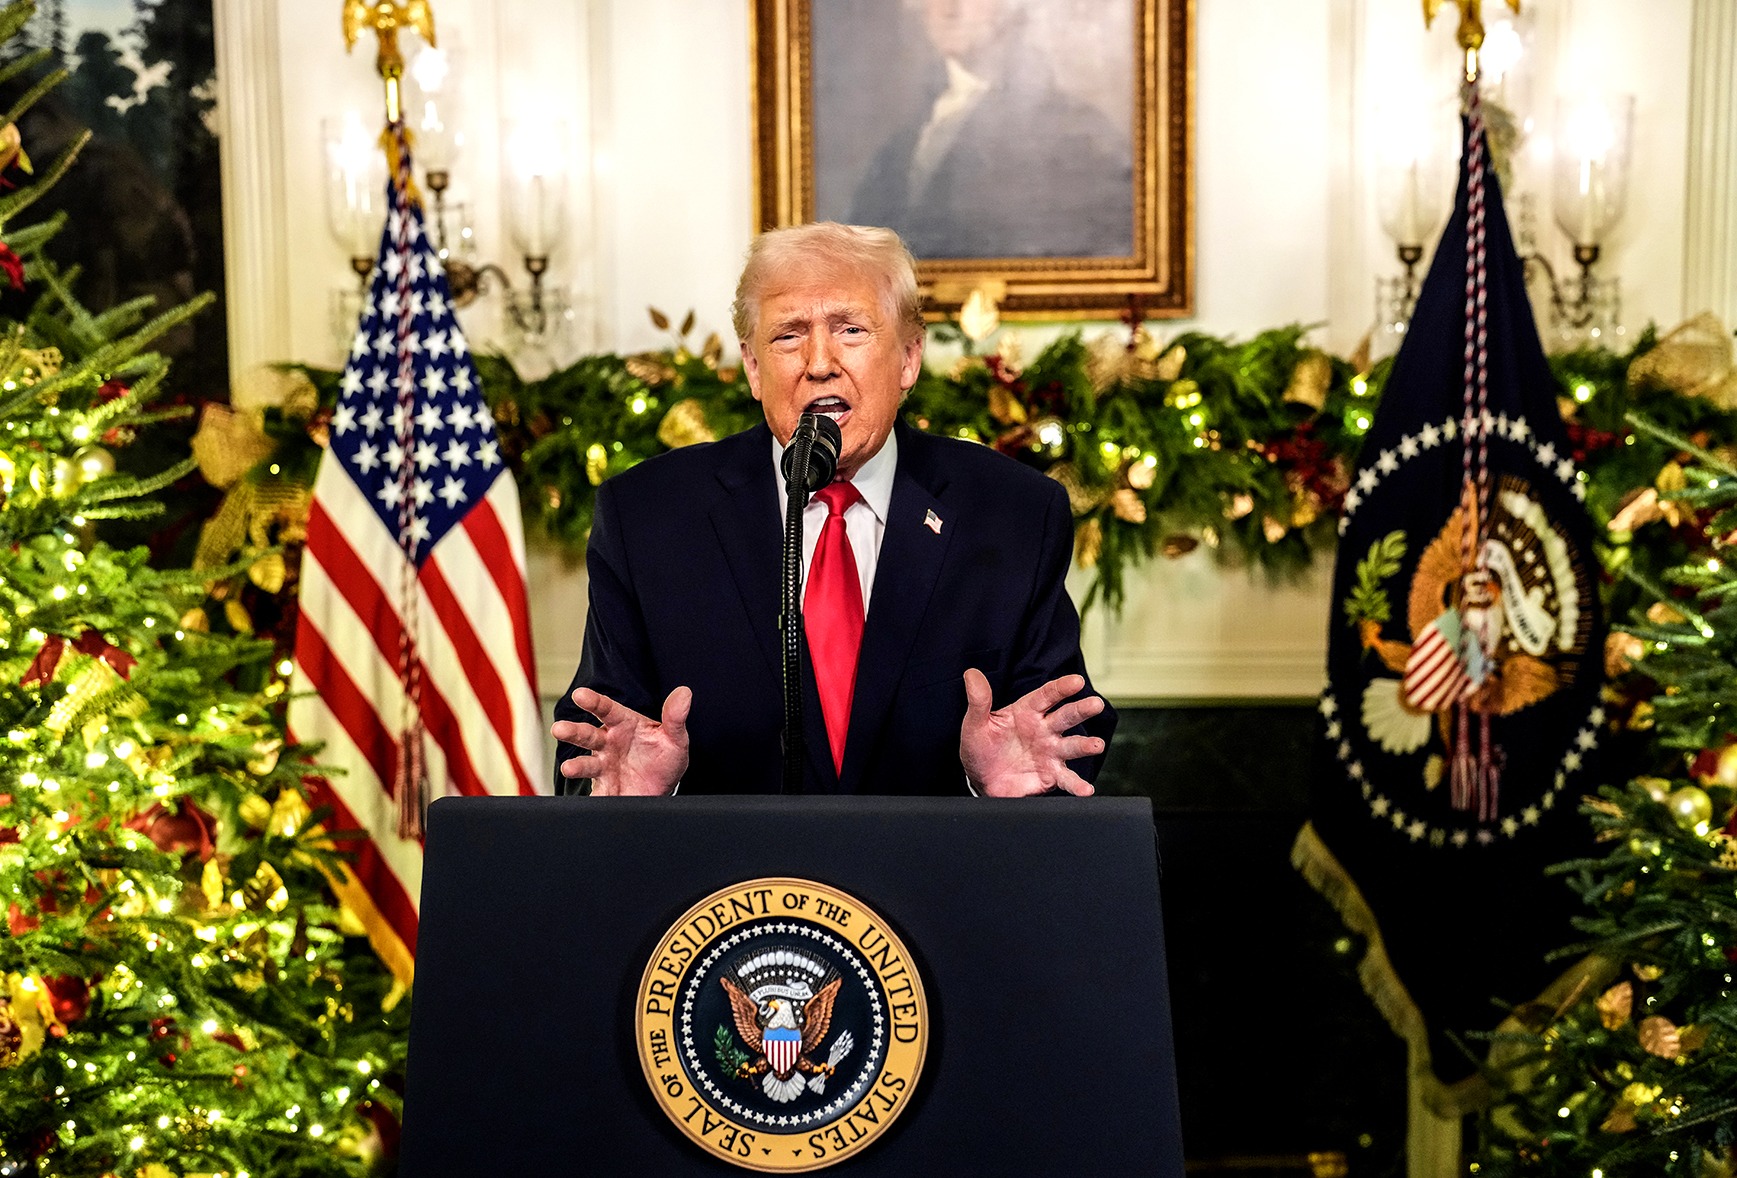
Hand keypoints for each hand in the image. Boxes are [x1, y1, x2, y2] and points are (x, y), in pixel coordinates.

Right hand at [552, 686, 690, 795]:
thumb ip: (676, 717)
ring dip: (576, 765)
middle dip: (572, 732)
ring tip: (569, 768)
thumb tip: (685, 693)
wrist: (663, 787)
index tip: (580, 695)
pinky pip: (596, 794)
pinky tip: (584, 803)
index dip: (593, 701)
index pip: (607, 709)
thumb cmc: (664, 756)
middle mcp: (608, 743)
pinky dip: (591, 799)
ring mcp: (604, 766)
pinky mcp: (606, 788)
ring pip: (586, 763)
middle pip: (587, 735)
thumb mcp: (674, 737)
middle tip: (559, 729)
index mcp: (624, 724)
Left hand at [959, 670, 1104, 797]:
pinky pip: (1066, 779)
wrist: (981, 779)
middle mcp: (1044, 730)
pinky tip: (1086, 789)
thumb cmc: (981, 746)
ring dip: (1085, 746)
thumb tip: (971, 674)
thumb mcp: (975, 724)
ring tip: (1097, 745)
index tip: (1076, 681)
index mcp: (1027, 712)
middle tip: (1095, 704)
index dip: (1061, 687)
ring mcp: (1050, 753)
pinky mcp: (1051, 775)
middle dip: (1081, 710)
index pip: (1046, 695)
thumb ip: (978, 700)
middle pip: (1066, 717)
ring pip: (1072, 746)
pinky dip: (1077, 785)